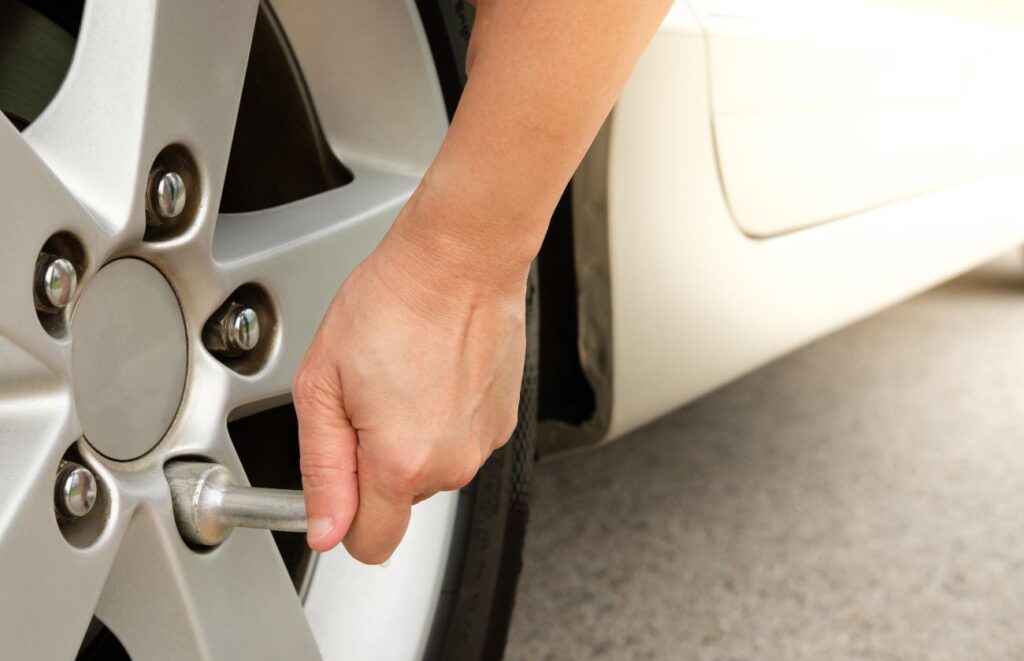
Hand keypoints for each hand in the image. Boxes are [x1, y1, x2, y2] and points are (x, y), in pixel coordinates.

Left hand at [292, 204, 527, 562]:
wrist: (458, 260)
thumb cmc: (392, 303)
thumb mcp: (323, 384)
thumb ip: (322, 468)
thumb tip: (324, 528)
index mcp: (402, 461)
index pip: (370, 543)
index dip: (343, 518)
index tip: (337, 478)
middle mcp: (451, 463)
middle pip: (399, 502)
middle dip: (375, 465)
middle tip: (364, 401)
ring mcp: (482, 444)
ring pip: (430, 470)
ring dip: (410, 440)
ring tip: (401, 378)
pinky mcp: (503, 422)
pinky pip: (458, 442)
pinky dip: (441, 419)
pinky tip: (431, 373)